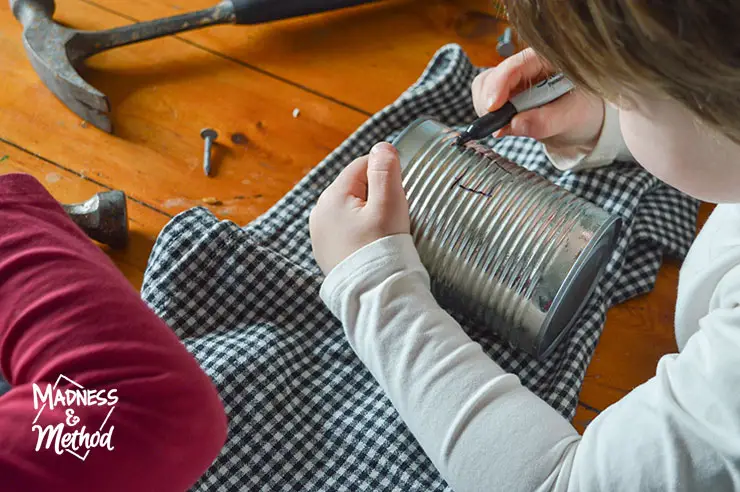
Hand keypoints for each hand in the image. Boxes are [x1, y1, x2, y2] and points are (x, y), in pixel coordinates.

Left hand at [309, 142, 409, 274]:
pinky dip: (360, 232)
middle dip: (376, 195)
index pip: (362, 166)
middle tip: (394, 216)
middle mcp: (319, 212)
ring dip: (368, 214)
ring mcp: (320, 234)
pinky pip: (346, 230)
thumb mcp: (389, 203)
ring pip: (350, 209)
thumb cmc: (382, 247)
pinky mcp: (326, 252)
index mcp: (332, 196)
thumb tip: (382, 146)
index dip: (385, 174)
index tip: (400, 193)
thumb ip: (386, 170)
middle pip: (355, 188)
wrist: (372, 294)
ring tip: (384, 233)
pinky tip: (372, 245)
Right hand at [471, 48, 604, 149]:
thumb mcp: (572, 117)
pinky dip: (490, 116)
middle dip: (490, 102)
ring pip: (484, 89)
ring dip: (488, 111)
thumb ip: (546, 121)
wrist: (582, 123)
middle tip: (499, 126)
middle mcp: (526, 65)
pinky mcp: (504, 94)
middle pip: (492, 76)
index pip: (515, 65)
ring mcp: (512, 80)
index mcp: (546, 58)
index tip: (493, 108)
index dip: (499, 85)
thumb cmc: (583, 113)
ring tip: (508, 127)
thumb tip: (515, 124)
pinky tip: (506, 125)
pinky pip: (485, 101)